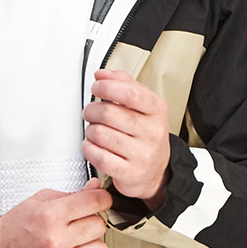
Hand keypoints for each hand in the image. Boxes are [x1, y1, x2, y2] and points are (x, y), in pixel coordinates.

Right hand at [0, 178, 110, 247]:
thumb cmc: (16, 227)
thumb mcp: (40, 200)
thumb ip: (71, 194)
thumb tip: (95, 188)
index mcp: (50, 216)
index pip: (94, 202)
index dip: (101, 198)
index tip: (100, 201)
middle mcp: (55, 241)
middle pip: (99, 226)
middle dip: (92, 221)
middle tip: (80, 223)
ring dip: (93, 245)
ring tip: (78, 243)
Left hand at [82, 69, 170, 209]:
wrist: (157, 170)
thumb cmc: (146, 135)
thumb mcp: (143, 105)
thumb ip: (123, 84)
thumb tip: (102, 74)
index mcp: (157, 110)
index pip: (131, 93)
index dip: (107, 87)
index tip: (97, 86)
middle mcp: (152, 132)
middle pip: (109, 113)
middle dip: (91, 110)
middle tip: (90, 112)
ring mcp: (142, 154)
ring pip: (100, 134)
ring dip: (89, 130)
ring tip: (94, 131)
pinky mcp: (129, 172)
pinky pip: (98, 156)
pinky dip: (89, 148)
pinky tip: (93, 145)